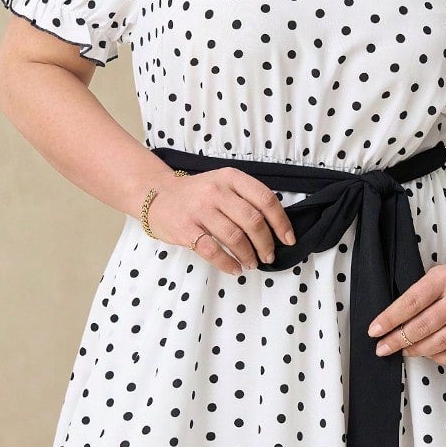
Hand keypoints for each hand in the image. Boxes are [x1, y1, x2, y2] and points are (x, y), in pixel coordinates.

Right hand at [145, 168, 297, 275]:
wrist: (157, 195)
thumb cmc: (196, 194)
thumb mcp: (222, 184)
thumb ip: (245, 198)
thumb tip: (275, 227)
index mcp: (231, 178)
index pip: (265, 199)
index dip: (281, 222)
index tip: (288, 239)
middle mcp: (216, 191)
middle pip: (253, 221)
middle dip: (266, 244)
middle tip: (269, 256)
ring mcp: (200, 210)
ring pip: (235, 237)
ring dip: (249, 255)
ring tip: (252, 264)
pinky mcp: (185, 229)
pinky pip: (212, 250)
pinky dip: (228, 263)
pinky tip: (235, 269)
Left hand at [366, 248, 445, 365]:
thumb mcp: (437, 275)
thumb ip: (418, 295)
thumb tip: (391, 323)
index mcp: (443, 279)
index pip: (411, 303)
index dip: (390, 319)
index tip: (374, 331)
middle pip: (423, 326)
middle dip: (398, 340)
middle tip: (382, 348)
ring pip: (438, 343)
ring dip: (416, 350)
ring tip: (404, 350)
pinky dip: (439, 357)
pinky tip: (428, 353)